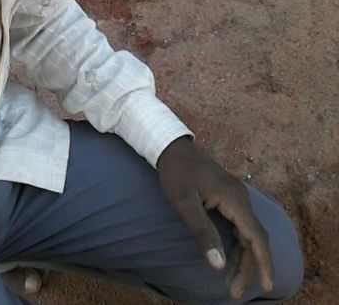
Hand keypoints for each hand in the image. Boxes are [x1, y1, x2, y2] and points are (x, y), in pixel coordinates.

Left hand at [156, 136, 272, 299]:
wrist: (171, 147)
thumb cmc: (176, 173)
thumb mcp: (183, 202)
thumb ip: (202, 232)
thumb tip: (219, 265)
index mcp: (234, 199)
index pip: (256, 237)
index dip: (263, 264)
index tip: (266, 287)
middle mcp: (242, 199)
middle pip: (254, 239)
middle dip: (249, 268)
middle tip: (234, 293)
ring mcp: (238, 198)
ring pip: (249, 235)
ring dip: (244, 260)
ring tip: (232, 285)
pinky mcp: (231, 199)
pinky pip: (241, 228)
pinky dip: (239, 247)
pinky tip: (231, 261)